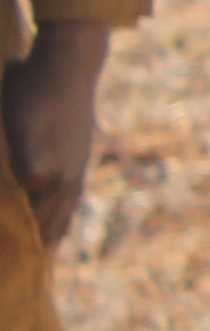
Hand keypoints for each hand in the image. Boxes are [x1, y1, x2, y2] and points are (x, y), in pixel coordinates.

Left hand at [1, 24, 105, 246]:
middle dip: (38, 245)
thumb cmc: (35, 92)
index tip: (11, 266)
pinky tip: (57, 208)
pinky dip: (61, 210)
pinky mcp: (78, 153)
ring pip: (63, 209)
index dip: (20, 245)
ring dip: (52, 229)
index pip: (33, 225)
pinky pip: (70, 193)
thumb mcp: (23, 126)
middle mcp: (67, 177)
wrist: (70, 62)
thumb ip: (29, 160)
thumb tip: (32, 185)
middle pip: (50, 222)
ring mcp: (76, 166)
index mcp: (52, 176)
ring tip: (44, 249)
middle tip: (26, 268)